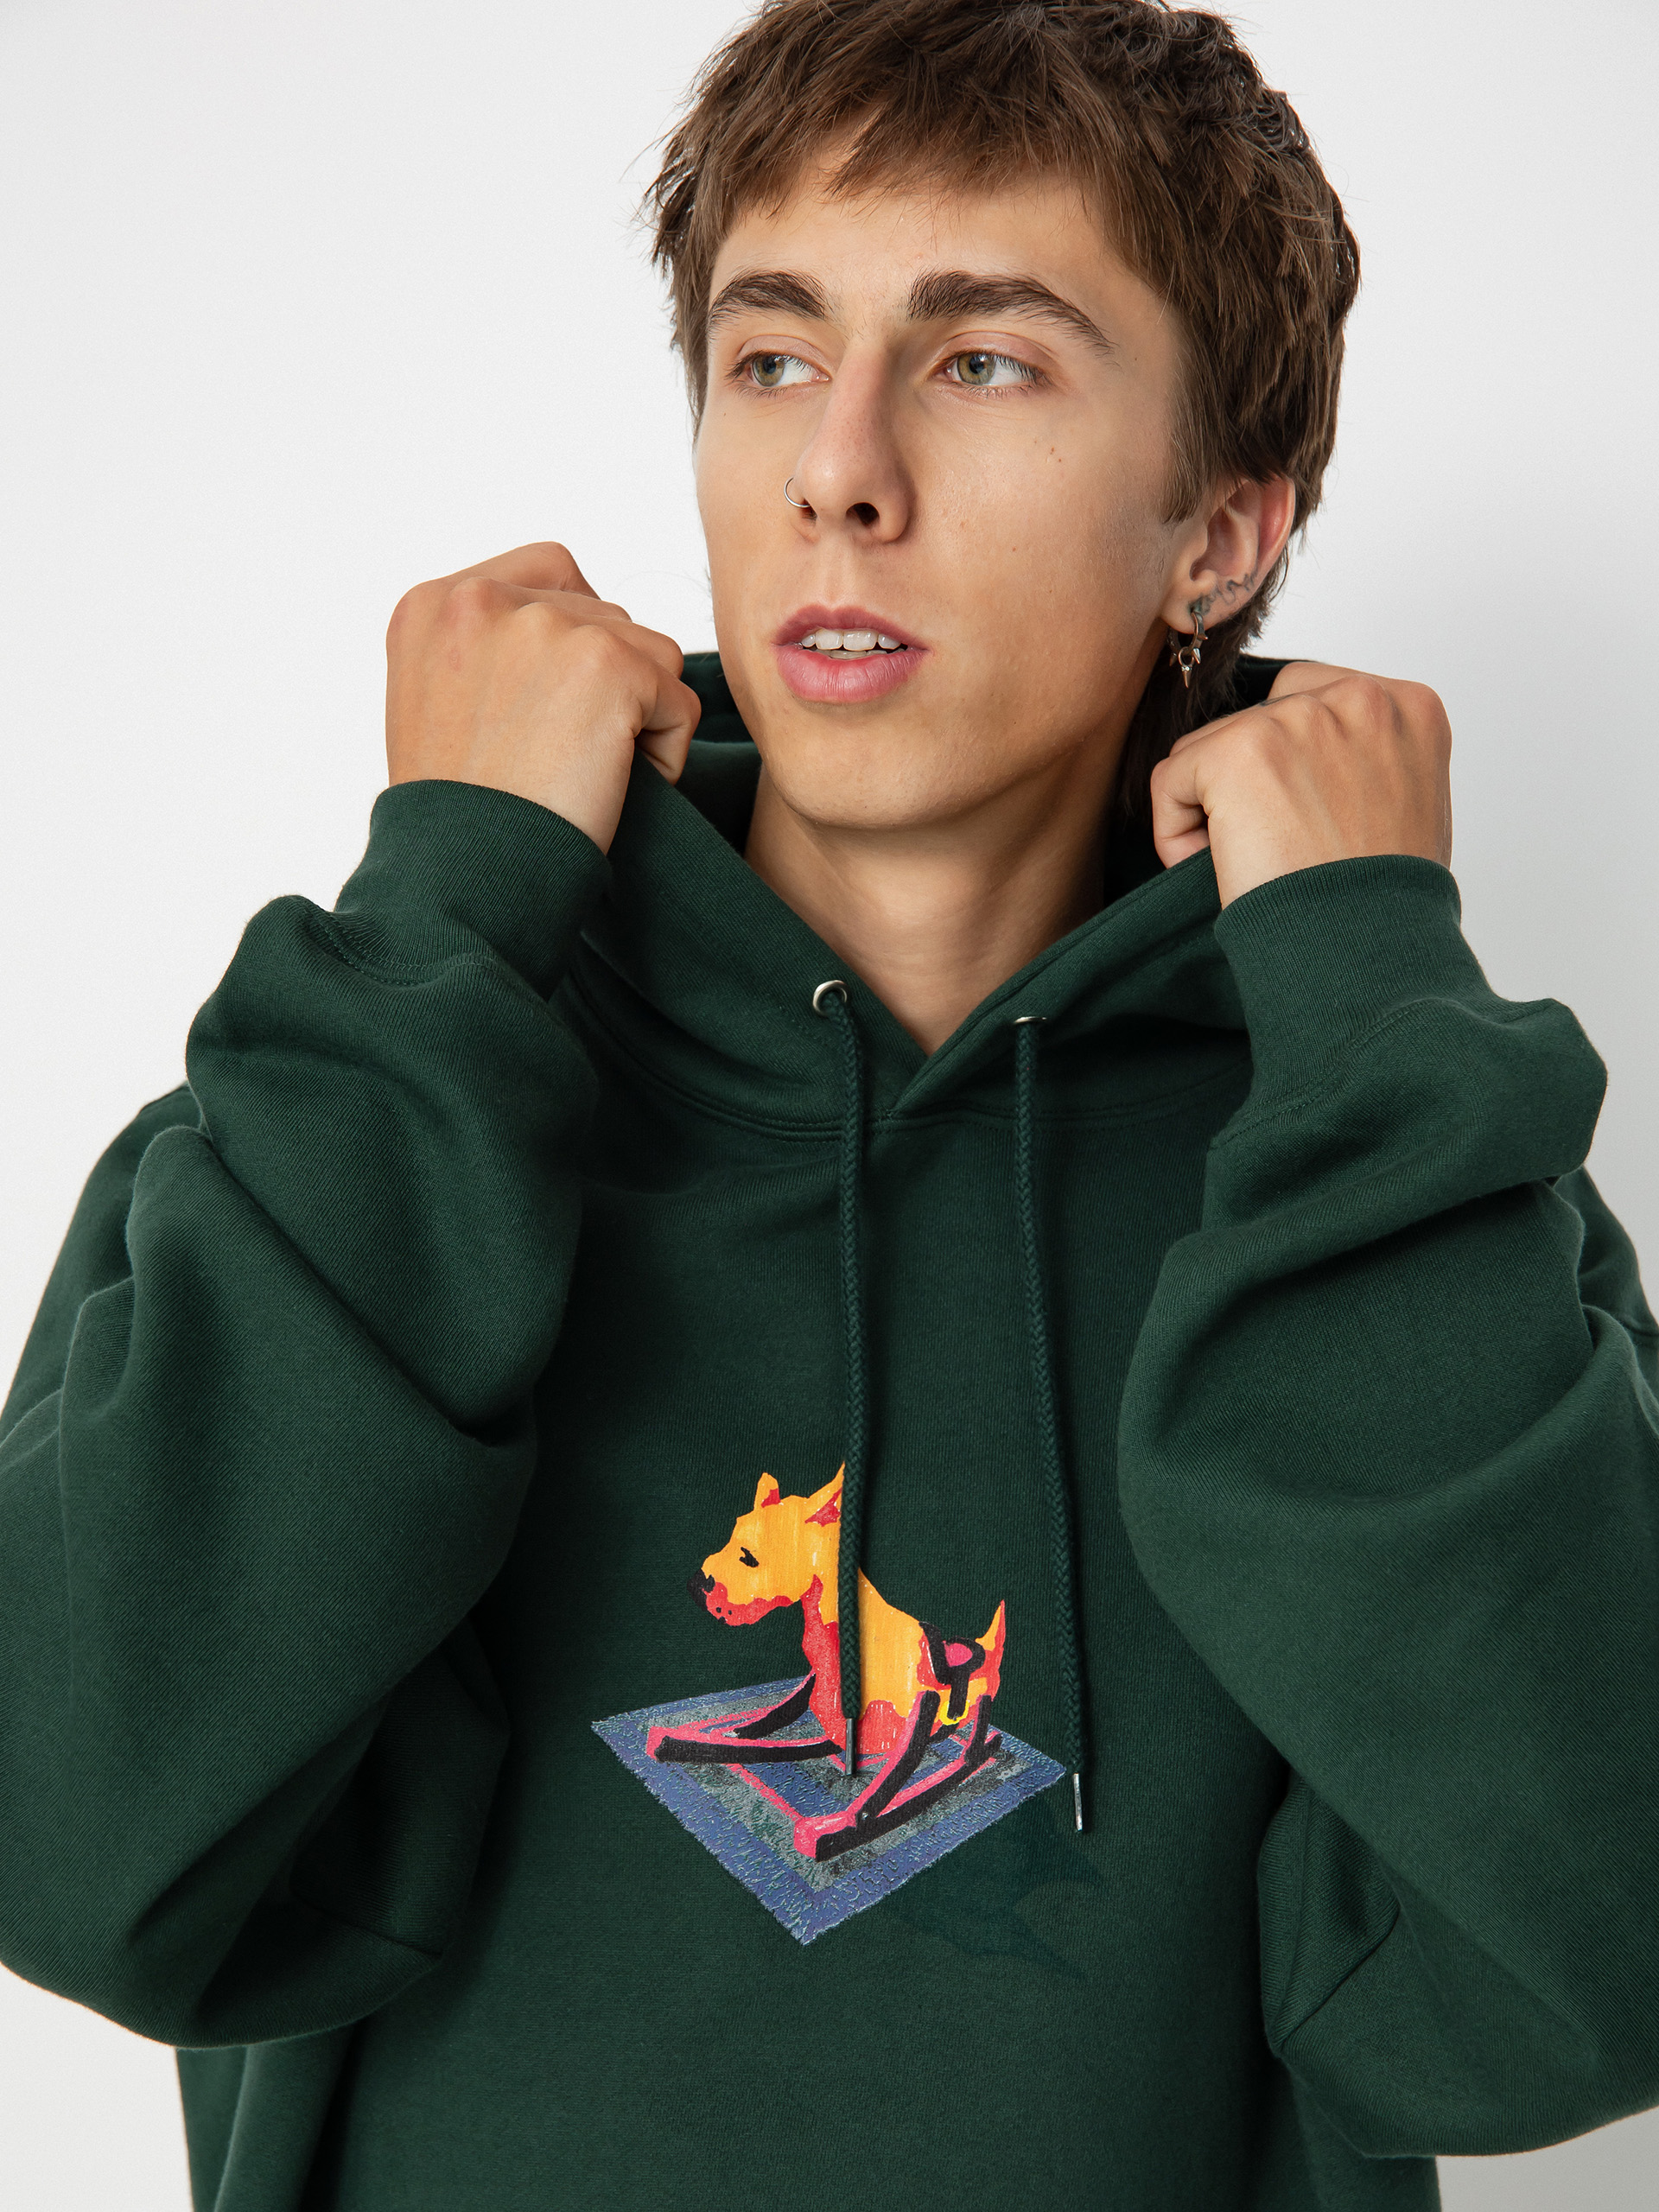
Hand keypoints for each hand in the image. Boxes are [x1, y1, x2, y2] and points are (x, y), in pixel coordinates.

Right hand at [385, 542, 700, 851]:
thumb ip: (486, 650)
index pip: (550, 575)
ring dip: (638, 719)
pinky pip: (679, 700)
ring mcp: (544, 626)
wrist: (461, 878)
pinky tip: (609, 789)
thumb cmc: (456, 818)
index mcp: (431, 604)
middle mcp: (480, 598)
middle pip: (606, 615)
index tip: (555, 712)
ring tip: (580, 777)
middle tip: (558, 762)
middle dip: (607, 690)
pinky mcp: (606, 664)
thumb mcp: (437, 706)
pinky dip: (664, 754)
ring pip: (650, 653)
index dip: (576, 644)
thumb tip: (569, 635)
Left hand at [1149, 661, 1452, 907]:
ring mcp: (1297, 719)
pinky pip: (1170, 780)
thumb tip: (1310, 762)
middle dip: (1249, 781)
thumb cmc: (1385, 904)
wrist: (1367, 954)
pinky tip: (1222, 870)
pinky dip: (1176, 834)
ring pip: (1208, 749)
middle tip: (1275, 848)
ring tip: (1256, 867)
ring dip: (1214, 811)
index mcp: (1410, 707)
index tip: (1302, 823)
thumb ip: (1367, 761)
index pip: (1312, 699)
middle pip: (1256, 716)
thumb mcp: (1406, 808)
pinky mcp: (1238, 751)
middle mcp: (1359, 698)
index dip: (1291, 767)